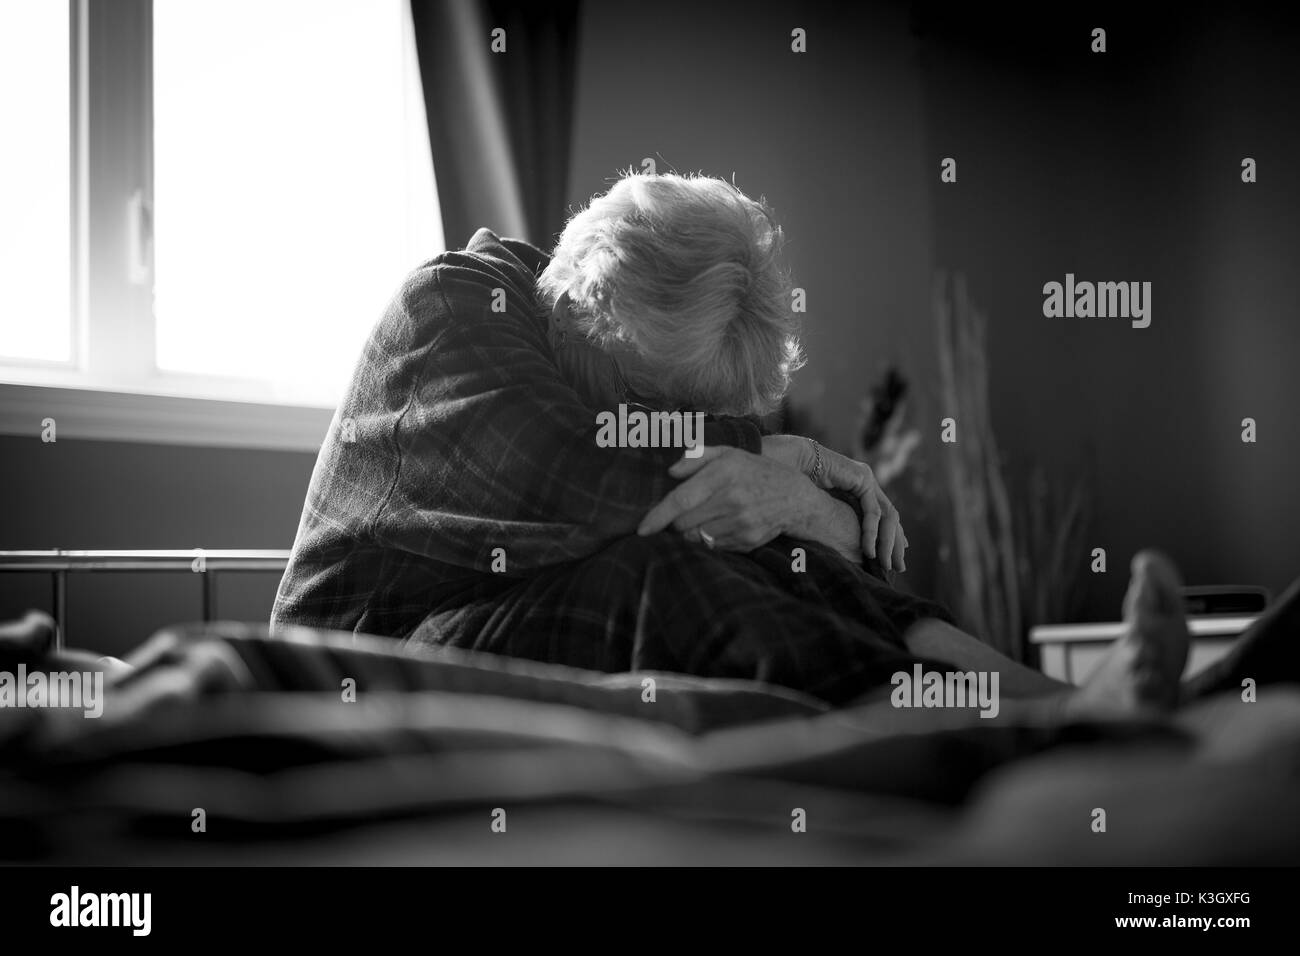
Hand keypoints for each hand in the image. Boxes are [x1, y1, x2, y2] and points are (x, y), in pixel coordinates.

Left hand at [636, 446, 827, 552]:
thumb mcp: (730, 454)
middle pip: (683, 523)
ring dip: (692, 531)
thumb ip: (697, 458)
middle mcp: (731, 499)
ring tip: (705, 518)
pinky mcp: (746, 541)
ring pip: (696, 537)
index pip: (681, 499)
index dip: (658, 516)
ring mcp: (740, 523)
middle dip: (676, 522)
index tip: (642, 528)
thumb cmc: (756, 472)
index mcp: (723, 473)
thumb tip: (671, 472)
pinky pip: (713, 546)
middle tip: (685, 513)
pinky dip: (709, 539)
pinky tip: (721, 525)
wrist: (795, 498)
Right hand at [761, 435, 906, 570]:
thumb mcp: (827, 509)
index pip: (883, 515)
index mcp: (860, 487)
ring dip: (888, 543)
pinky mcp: (863, 480)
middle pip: (891, 517)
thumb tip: (848, 545)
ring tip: (884, 563)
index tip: (893, 559)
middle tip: (898, 567)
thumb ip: (841, 520)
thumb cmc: (800, 489)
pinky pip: (874, 512)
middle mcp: (867, 482)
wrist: (793, 466)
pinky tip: (868, 550)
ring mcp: (867, 479)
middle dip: (895, 544)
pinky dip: (872, 533)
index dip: (891, 537)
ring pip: (888, 516)